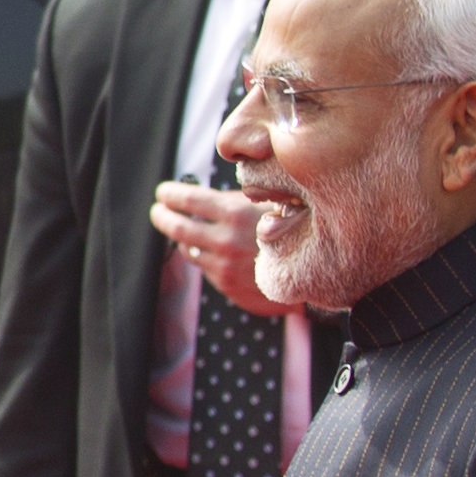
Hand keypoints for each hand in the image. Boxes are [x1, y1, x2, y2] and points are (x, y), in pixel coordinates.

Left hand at [150, 180, 301, 318]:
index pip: (190, 199)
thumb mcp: (276, 203)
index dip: (172, 194)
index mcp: (236, 213)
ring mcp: (224, 265)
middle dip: (163, 216)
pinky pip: (206, 266)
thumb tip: (213, 196)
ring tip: (180, 229)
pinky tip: (208, 249)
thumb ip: (243, 201)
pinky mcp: (227, 285)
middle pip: (179, 226)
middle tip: (157, 210)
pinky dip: (204, 255)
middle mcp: (225, 240)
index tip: (163, 192)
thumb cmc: (301, 230)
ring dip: (184, 237)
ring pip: (191, 248)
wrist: (318, 274)